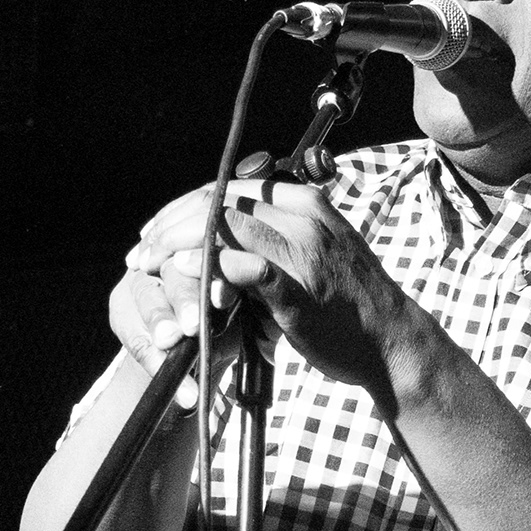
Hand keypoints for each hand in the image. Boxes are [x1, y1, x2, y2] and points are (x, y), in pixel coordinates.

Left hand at [127, 179, 412, 409]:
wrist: (389, 341)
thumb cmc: (346, 304)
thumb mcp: (310, 254)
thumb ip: (270, 241)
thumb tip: (219, 242)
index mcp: (303, 203)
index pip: (229, 188)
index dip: (183, 207)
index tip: (155, 231)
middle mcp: (302, 217)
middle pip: (220, 202)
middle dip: (170, 224)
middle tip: (141, 250)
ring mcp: (302, 251)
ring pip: (226, 226)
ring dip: (178, 243)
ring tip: (150, 263)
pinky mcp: (299, 290)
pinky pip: (247, 267)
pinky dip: (211, 266)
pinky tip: (185, 273)